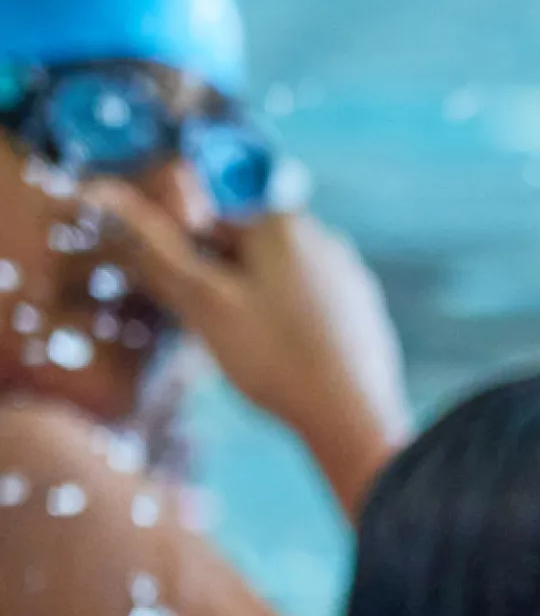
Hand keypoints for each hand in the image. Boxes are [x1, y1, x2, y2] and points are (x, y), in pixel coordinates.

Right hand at [82, 181, 406, 511]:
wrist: (354, 420)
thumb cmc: (275, 358)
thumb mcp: (202, 301)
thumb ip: (155, 248)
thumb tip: (104, 195)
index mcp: (283, 223)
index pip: (208, 216)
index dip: (181, 254)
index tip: (180, 293)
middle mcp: (323, 237)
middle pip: (241, 247)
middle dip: (214, 280)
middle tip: (212, 328)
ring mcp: (347, 275)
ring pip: (270, 277)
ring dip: (243, 303)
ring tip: (247, 348)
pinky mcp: (360, 310)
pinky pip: (302, 303)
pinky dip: (279, 322)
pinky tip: (278, 357)